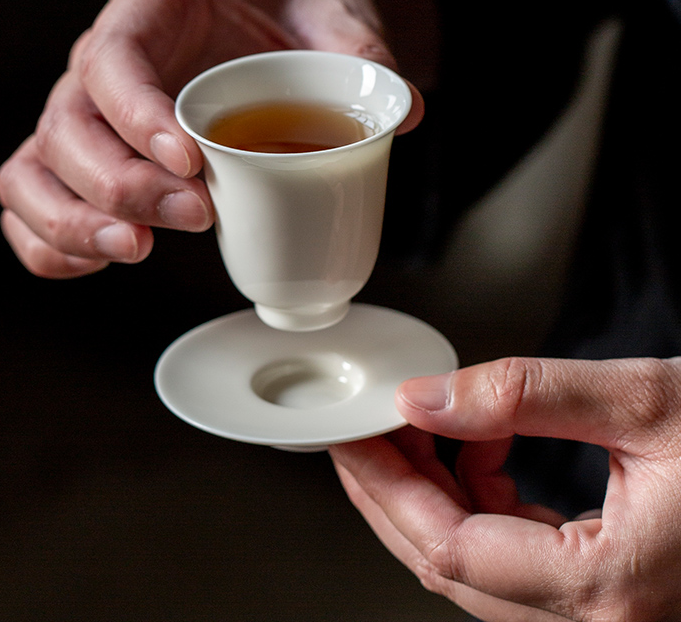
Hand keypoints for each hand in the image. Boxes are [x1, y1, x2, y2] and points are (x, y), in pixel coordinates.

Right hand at [0, 0, 422, 276]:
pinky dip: (50, 240)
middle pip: (66, 122)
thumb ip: (363, 56)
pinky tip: (97, 261)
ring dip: (75, 221)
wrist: (276, 20)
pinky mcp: (88, 152)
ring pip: (34, 166)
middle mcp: (104, 51)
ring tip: (138, 252)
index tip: (192, 164)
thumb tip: (403, 117)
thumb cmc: (295, 14)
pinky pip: (33, 195)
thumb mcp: (335, 16)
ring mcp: (87, 106)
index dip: (138, 116)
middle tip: (193, 218)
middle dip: (121, 183)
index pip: (114, 56)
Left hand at [331, 356, 680, 620]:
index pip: (450, 546)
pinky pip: (520, 562)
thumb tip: (424, 400)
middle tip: (363, 434)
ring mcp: (613, 620)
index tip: (350, 438)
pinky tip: (481, 455)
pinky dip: (482, 506)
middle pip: (452, 567)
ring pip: (481, 568)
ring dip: (436, 497)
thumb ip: (523, 397)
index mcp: (612, 590)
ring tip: (421, 431)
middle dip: (394, 494)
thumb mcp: (645, 399)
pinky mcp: (617, 595)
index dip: (386, 487)